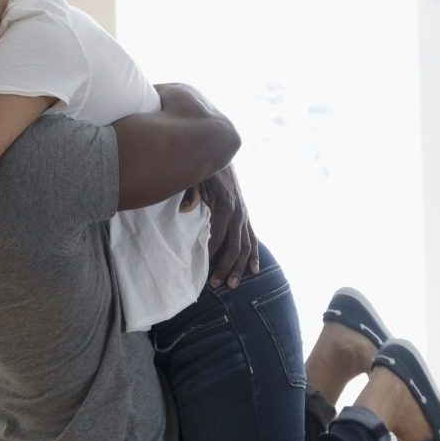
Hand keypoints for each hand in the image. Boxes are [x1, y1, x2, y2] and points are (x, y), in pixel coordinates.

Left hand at [182, 166, 260, 288]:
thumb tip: (185, 209)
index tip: (203, 269)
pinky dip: (254, 255)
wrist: (222, 155)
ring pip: (246, 247)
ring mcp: (244, 216)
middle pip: (235, 247)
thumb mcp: (195, 178)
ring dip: (239, 267)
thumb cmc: (205, 170)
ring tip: (232, 285)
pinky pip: (253, 239)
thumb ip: (191, 194)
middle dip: (226, 268)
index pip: (219, 236)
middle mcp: (239, 213)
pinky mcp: (246, 217)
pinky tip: (254, 270)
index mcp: (226, 205)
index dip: (212, 254)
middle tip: (216, 285)